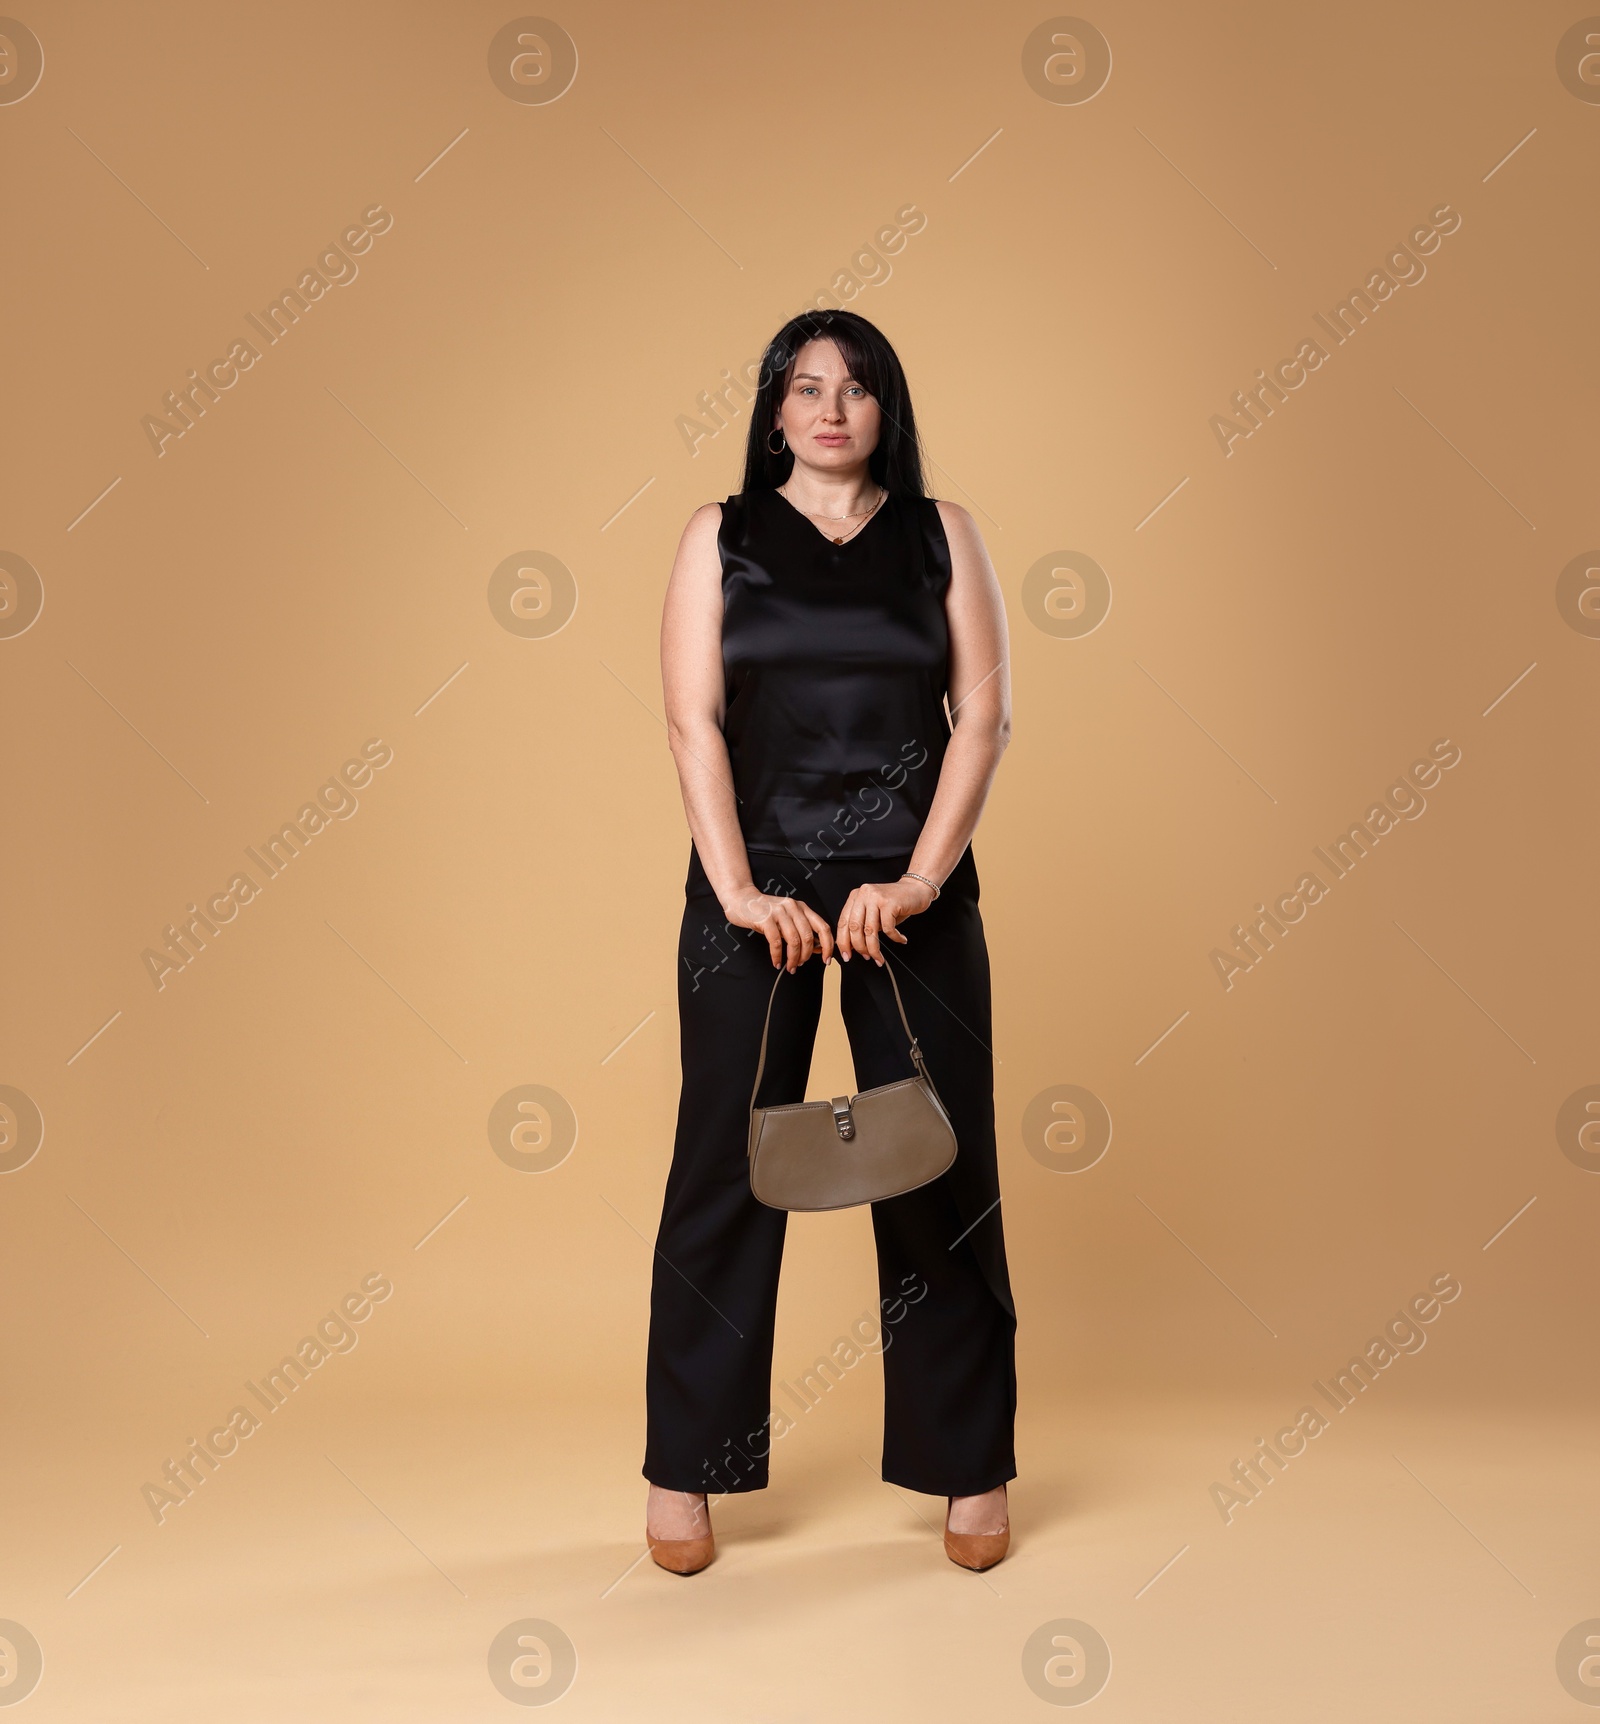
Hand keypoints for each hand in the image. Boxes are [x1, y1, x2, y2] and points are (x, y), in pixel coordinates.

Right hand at [721, 885, 835, 970]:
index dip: (828, 946)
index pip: (823, 927)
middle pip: (808, 936)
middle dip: (806, 956)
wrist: (741, 899)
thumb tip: (818, 948)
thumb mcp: (787, 918)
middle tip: (799, 965)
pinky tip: (777, 962)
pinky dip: (777, 956)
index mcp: (802, 907)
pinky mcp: (765, 919)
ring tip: (790, 967)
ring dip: (793, 958)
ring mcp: (779, 912)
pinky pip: (776, 942)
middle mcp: (793, 908)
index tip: (827, 960)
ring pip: (794, 941)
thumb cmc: (765, 912)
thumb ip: (801, 930)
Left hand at [835, 877, 935, 964]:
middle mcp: (864, 894)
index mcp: (856, 896)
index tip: (846, 955)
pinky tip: (900, 939)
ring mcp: (876, 897)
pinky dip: (894, 938)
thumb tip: (851, 946)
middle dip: (859, 947)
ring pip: (870, 930)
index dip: (843, 942)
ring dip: (874, 949)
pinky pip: (888, 928)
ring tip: (879, 957)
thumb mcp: (874, 912)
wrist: (916, 889)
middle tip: (866, 957)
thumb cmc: (895, 903)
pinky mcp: (890, 902)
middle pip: (854, 927)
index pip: (843, 922)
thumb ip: (862, 925)